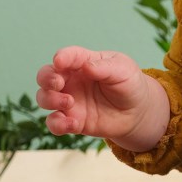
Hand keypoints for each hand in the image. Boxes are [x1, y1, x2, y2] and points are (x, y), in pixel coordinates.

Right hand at [36, 47, 169, 150]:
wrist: (138, 112)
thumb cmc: (129, 83)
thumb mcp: (123, 70)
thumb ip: (104, 67)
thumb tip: (86, 67)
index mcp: (82, 63)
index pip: (66, 56)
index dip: (61, 57)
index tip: (59, 61)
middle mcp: (71, 80)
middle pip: (45, 75)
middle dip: (46, 78)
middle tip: (58, 84)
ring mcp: (69, 101)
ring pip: (44, 98)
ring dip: (50, 100)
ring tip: (69, 102)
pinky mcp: (72, 120)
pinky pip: (54, 123)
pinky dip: (57, 124)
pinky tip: (72, 124)